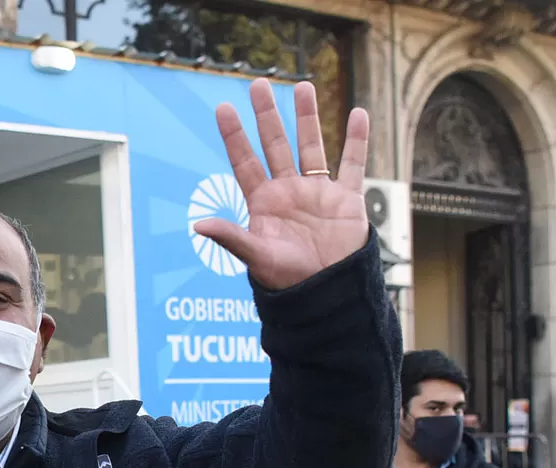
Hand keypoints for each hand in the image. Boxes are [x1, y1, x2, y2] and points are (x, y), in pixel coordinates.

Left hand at [195, 79, 370, 290]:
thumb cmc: (288, 280)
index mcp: (264, 203)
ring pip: (312, 146)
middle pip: (275, 145)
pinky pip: (353, 164)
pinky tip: (358, 114)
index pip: (245, 161)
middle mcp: (288, 192)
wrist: (327, 294)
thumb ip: (232, 237)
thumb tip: (198, 225)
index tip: (223, 107)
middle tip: (258, 84)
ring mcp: (317, 193)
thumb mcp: (257, 257)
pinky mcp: (346, 200)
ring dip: (307, 117)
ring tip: (303, 86)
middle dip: (267, 115)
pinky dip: (357, 140)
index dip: (234, 136)